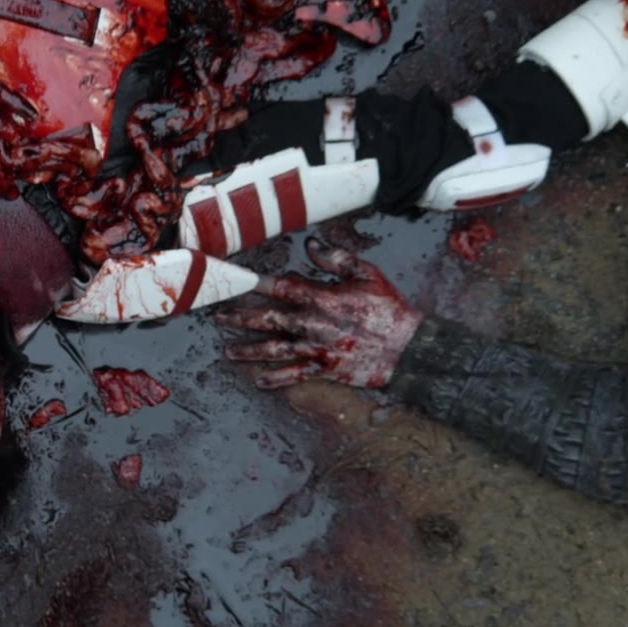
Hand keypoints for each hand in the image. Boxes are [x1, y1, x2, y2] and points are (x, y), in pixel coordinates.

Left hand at [215, 237, 423, 388]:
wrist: (410, 348)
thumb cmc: (390, 307)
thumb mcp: (367, 274)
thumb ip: (336, 259)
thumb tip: (310, 245)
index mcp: (322, 298)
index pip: (280, 287)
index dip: (255, 284)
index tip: (234, 280)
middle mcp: (313, 325)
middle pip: (267, 320)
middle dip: (239, 318)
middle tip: (217, 318)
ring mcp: (316, 350)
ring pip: (273, 350)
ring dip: (247, 350)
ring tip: (226, 351)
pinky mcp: (324, 369)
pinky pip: (293, 376)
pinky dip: (274, 379)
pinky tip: (257, 381)